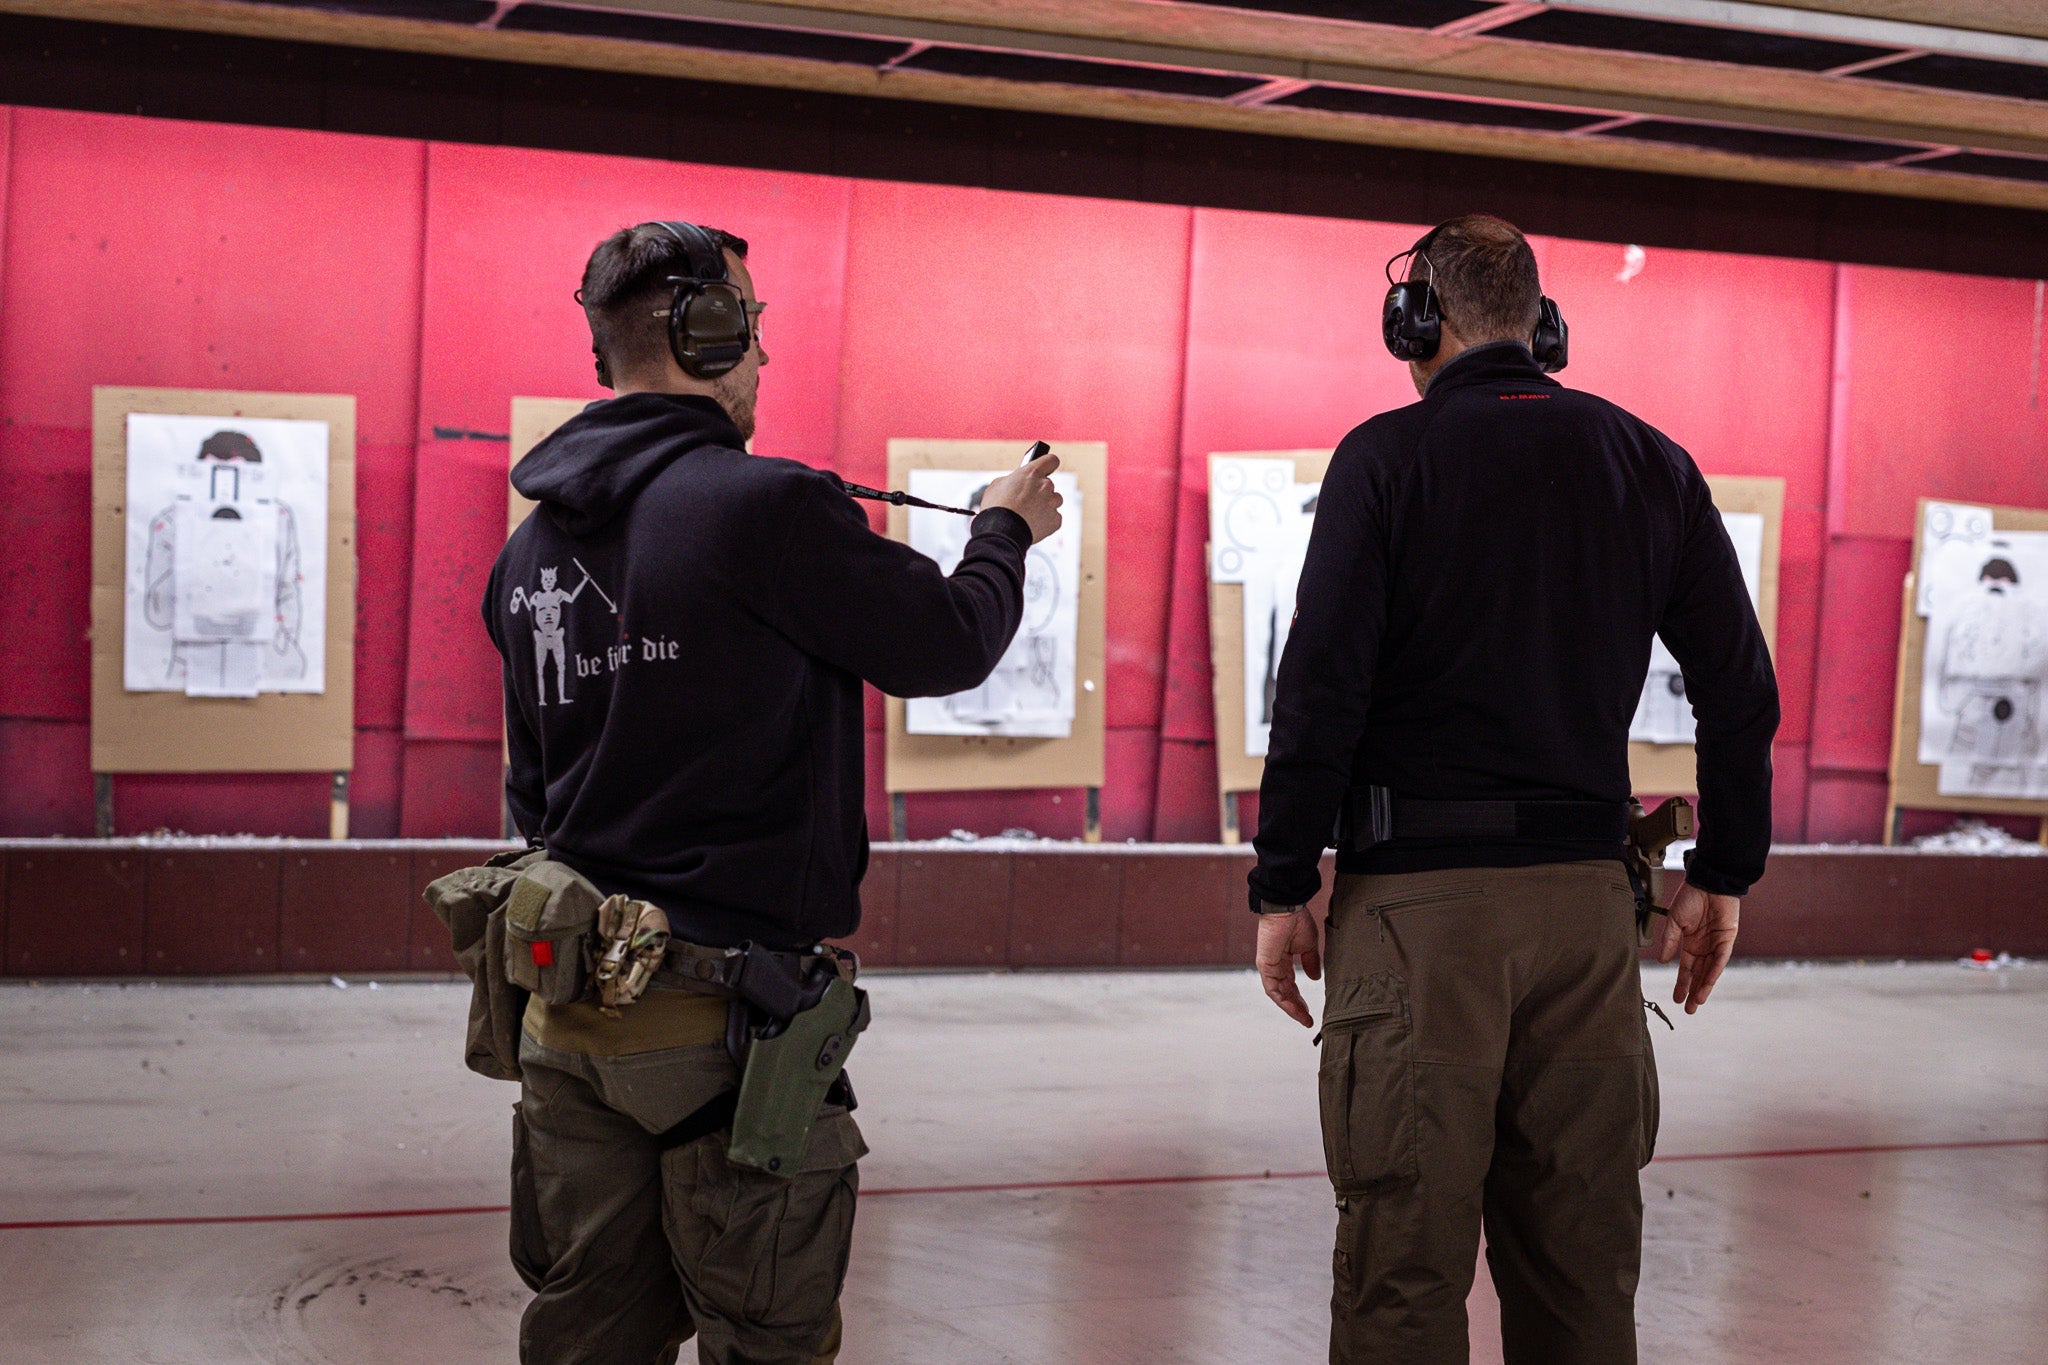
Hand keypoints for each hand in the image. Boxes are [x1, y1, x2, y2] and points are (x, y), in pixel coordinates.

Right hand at [979, 451, 1063, 543]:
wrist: (1001, 533)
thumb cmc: (996, 508)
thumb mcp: (998, 485)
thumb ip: (1013, 480)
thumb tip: (1017, 482)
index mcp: (1032, 472)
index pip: (1051, 460)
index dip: (1048, 465)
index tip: (1046, 468)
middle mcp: (1045, 485)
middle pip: (1049, 485)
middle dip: (1039, 491)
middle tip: (1026, 501)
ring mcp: (1052, 503)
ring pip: (1054, 501)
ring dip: (1045, 505)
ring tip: (1029, 514)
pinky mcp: (1055, 520)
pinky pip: (1054, 518)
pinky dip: (1046, 521)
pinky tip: (1032, 524)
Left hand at [1256, 907, 1321, 1027]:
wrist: (1287, 907)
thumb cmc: (1297, 920)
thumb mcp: (1308, 945)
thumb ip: (1311, 962)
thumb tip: (1315, 978)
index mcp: (1284, 959)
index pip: (1290, 984)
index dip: (1299, 998)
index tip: (1309, 1011)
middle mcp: (1275, 965)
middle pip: (1285, 992)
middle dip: (1296, 1006)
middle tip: (1307, 1019)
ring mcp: (1268, 966)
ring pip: (1279, 994)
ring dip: (1291, 1008)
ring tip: (1304, 1019)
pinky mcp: (1265, 966)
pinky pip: (1273, 989)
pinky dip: (1284, 1001)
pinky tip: (1295, 1010)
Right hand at [1659, 882, 1738, 1013]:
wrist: (1708, 882)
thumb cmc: (1691, 897)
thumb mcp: (1675, 921)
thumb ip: (1670, 941)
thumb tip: (1664, 961)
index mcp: (1690, 942)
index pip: (1686, 968)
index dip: (1681, 983)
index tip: (1676, 998)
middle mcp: (1704, 946)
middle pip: (1699, 974)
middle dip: (1693, 992)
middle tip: (1689, 1010)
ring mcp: (1716, 944)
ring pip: (1710, 970)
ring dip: (1704, 986)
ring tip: (1696, 1002)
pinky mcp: (1727, 939)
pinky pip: (1720, 958)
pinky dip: (1714, 971)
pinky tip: (1708, 983)